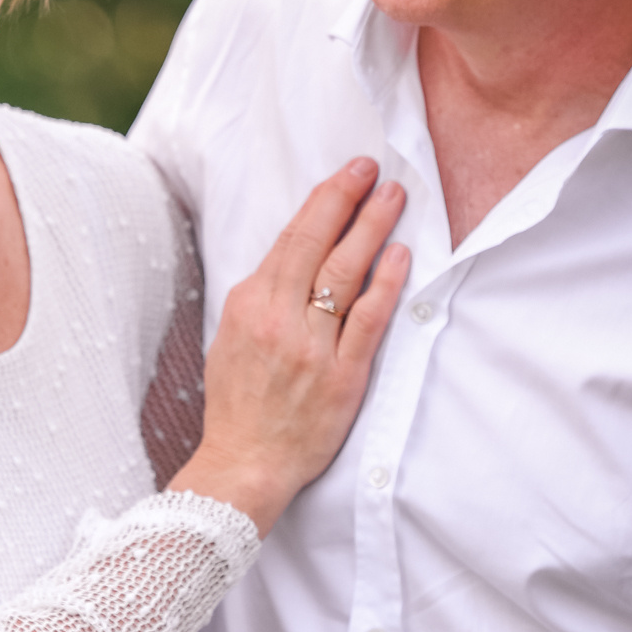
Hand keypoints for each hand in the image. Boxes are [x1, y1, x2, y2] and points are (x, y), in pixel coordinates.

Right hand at [170, 158, 408, 534]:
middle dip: (345, 199)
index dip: (321, 202)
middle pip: (315, 245)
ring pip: (343, 274)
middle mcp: (278, 320)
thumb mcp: (231, 341)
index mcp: (248, 306)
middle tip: (371, 168)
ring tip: (393, 196)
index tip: (345, 175)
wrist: (244, 464)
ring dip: (370, 229)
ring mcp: (311, 348)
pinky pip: (367, 321)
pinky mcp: (342, 377)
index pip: (290, 240)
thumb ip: (259, 301)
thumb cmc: (239, 406)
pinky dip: (384, 284)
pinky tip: (400, 255)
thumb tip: (289, 261)